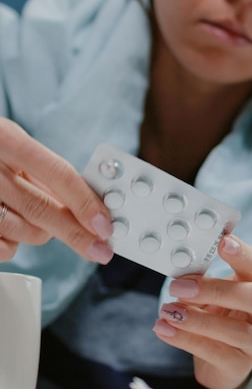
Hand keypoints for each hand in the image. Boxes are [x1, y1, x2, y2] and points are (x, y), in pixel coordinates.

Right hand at [0, 118, 112, 262]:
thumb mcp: (10, 142)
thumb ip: (42, 169)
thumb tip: (84, 202)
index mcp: (6, 139)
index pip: (57, 173)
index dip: (85, 202)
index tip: (105, 225)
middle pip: (43, 210)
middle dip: (77, 235)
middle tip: (100, 249)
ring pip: (26, 233)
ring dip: (41, 232)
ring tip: (31, 215)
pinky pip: (4, 248)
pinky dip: (13, 244)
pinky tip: (6, 225)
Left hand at [153, 234, 251, 388]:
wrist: (222, 361)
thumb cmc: (220, 315)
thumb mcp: (214, 292)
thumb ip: (202, 279)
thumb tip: (180, 270)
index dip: (241, 253)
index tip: (222, 241)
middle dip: (215, 289)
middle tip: (178, 287)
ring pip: (236, 330)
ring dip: (196, 319)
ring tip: (167, 311)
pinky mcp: (241, 365)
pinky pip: (215, 352)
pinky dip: (186, 340)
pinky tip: (164, 329)